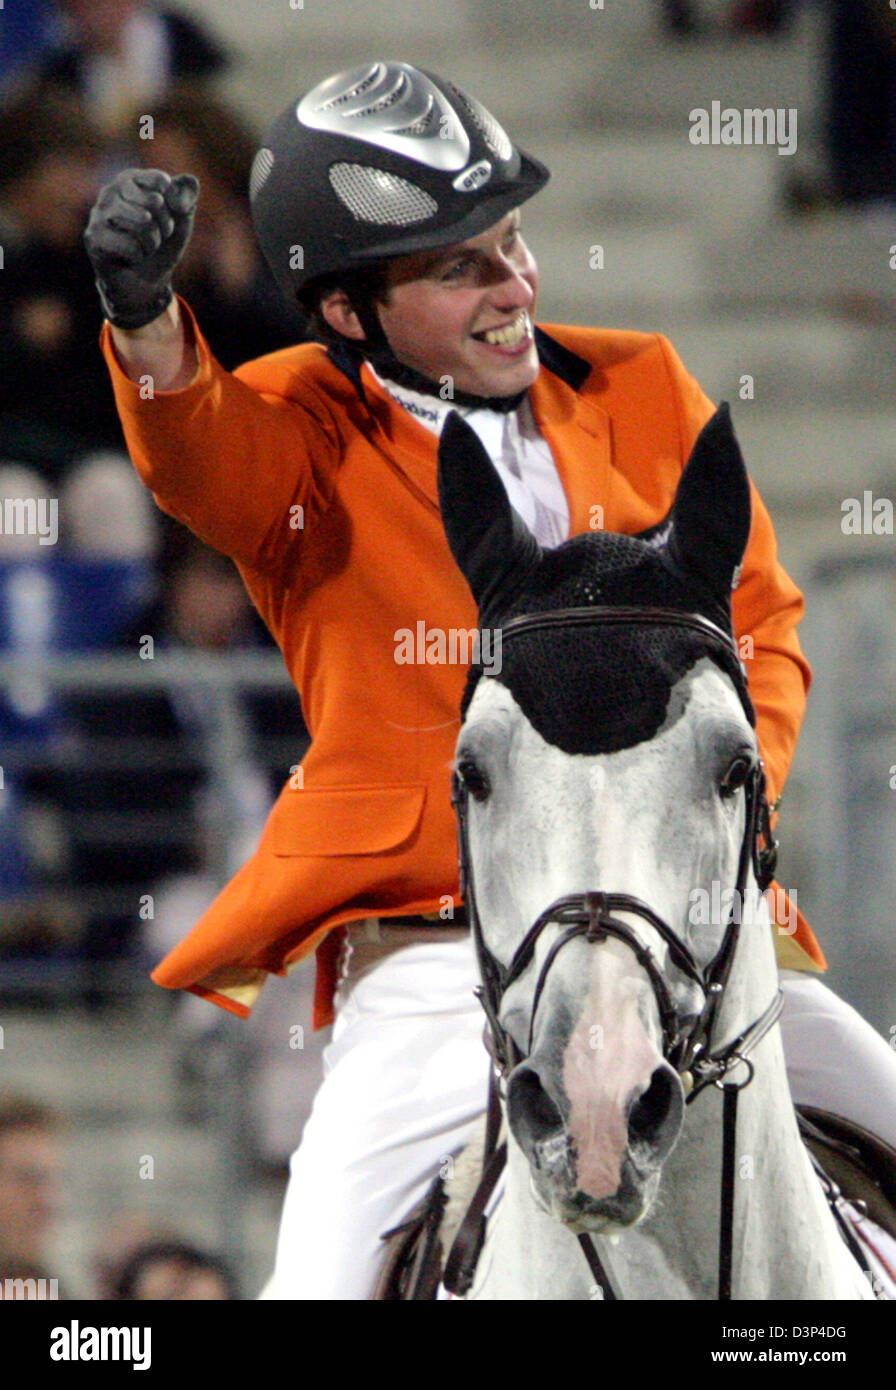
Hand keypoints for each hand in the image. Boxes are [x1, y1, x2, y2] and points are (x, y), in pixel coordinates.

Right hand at [84, 168, 198, 329]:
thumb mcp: (183, 217)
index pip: (161, 182)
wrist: (146, 282)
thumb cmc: (162, 244)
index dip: (174, 206)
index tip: (167, 217)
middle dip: (164, 227)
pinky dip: (138, 256)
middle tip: (156, 237)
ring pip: (142, 222)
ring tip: (144, 247)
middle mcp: (110, 190)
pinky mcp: (93, 237)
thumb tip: (174, 190)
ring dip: (152, 243)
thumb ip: (187, 193)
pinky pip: (130, 245)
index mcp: (131, 179)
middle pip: (154, 202)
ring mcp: (98, 213)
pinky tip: (129, 258)